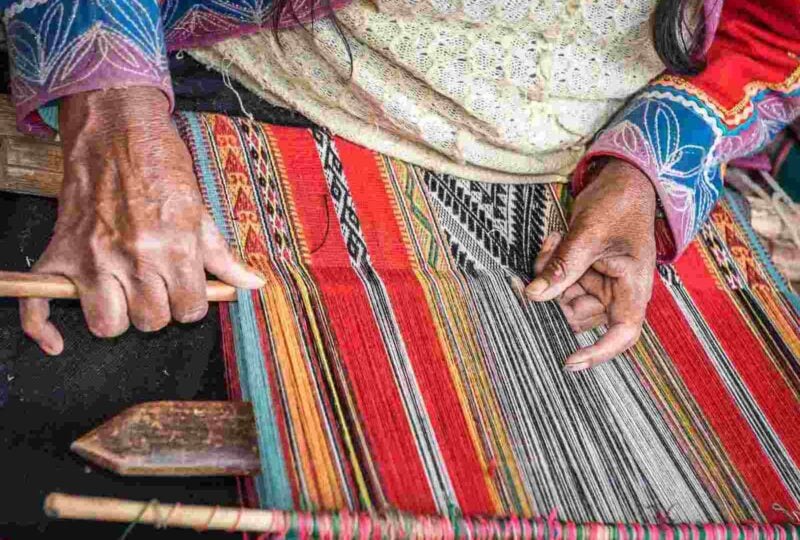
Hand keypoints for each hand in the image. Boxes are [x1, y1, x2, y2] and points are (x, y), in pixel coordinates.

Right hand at [20, 87, 263, 354]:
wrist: (116, 129)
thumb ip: (222, 256)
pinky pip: (39, 307)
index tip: (184, 290)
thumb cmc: (162, 166)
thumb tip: (254, 285)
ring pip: (107, 324)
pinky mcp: (59, 252)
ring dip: (117, 315)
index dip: (189, 304)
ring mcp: (92, 258)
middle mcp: (134, 258)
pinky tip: (56, 341)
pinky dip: (43, 330)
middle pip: (150, 322)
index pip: (188, 312)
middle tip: (154, 285)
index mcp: (174, 248)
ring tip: (122, 292)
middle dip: (157, 309)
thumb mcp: (199, 210)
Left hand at [525, 159, 656, 370]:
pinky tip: (554, 241)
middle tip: (548, 254)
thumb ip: (562, 266)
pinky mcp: (585, 273)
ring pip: (562, 299)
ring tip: (553, 242)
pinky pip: (559, 282)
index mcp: (632, 288)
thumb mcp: (589, 234)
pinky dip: (549, 265)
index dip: (598, 354)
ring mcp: (599, 283)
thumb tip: (533, 296)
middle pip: (578, 315)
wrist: (624, 180)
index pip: (622, 334)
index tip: (568, 362)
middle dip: (555, 291)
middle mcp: (617, 292)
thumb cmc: (620, 204)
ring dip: (549, 274)